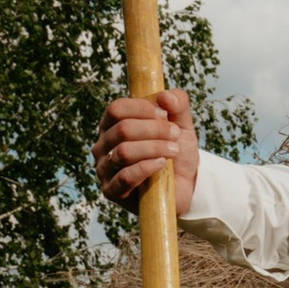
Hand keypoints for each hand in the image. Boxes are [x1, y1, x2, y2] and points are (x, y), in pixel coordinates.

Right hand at [96, 88, 199, 216]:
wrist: (185, 184)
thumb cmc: (176, 151)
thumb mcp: (182, 124)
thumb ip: (177, 104)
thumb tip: (164, 96)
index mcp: (113, 125)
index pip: (116, 109)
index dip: (142, 108)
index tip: (165, 114)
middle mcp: (103, 145)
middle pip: (123, 129)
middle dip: (155, 130)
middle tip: (175, 135)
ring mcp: (104, 169)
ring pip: (124, 152)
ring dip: (154, 148)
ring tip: (173, 150)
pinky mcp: (111, 191)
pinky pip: (125, 177)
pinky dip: (147, 167)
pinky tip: (162, 164)